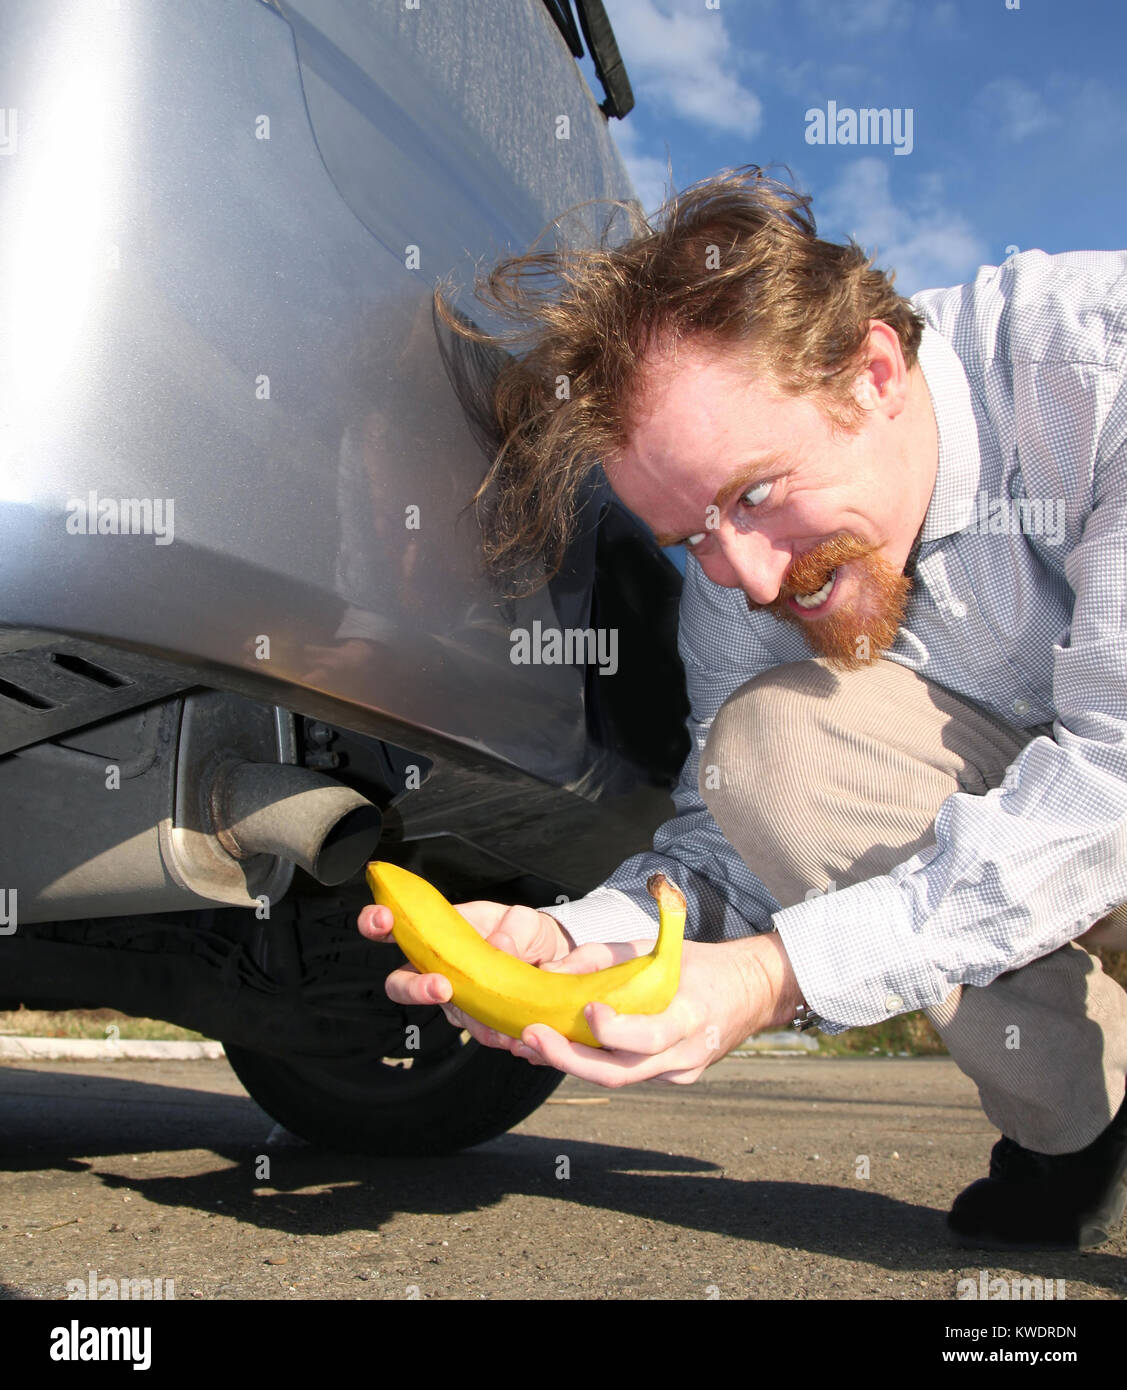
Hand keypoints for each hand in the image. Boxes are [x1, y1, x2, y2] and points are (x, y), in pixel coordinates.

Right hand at [357, 899, 574, 1054]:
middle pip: (400, 984)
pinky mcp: (477, 1021)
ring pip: (445, 1014)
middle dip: (413, 989)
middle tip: (441, 987)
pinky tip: (513, 1033)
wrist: (553, 959)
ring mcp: (454, 998)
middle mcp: (437, 968)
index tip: (384, 920)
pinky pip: (477, 1032)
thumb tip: (499, 946)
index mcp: (439, 932)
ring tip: (495, 1020)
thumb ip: (512, 927)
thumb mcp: (525, 919)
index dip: (378, 922)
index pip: (396, 926)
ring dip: (469, 1019)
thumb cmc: (526, 932)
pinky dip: (495, 1034)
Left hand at [509, 931, 802, 1086]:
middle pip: (621, 1073)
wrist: (749, 992)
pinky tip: (560, 1048)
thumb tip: (551, 972)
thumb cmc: (698, 965)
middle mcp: (685, 1054)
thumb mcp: (656, 948)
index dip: (613, 1031)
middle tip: (530, 1037)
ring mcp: (678, 1073)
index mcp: (690, 1016)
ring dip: (570, 1063)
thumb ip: (604, 958)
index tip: (585, 1009)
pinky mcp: (670, 1079)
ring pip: (618, 1079)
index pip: (648, 1037)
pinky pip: (627, 1075)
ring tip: (530, 1045)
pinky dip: (591, 1063)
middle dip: (568, 1059)